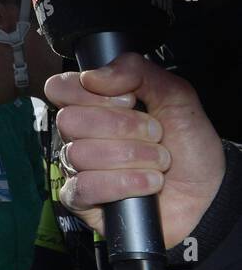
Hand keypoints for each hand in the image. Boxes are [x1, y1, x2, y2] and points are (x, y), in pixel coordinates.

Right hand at [45, 53, 225, 246]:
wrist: (208, 191)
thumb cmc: (188, 145)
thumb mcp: (175, 96)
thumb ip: (138, 70)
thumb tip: (93, 76)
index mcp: (93, 106)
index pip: (60, 89)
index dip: (92, 94)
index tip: (129, 101)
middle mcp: (80, 135)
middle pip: (69, 121)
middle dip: (122, 128)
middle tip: (154, 134)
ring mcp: (77, 168)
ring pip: (80, 154)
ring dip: (131, 157)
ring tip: (158, 163)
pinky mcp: (81, 199)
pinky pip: (84, 186)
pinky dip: (123, 183)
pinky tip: (147, 183)